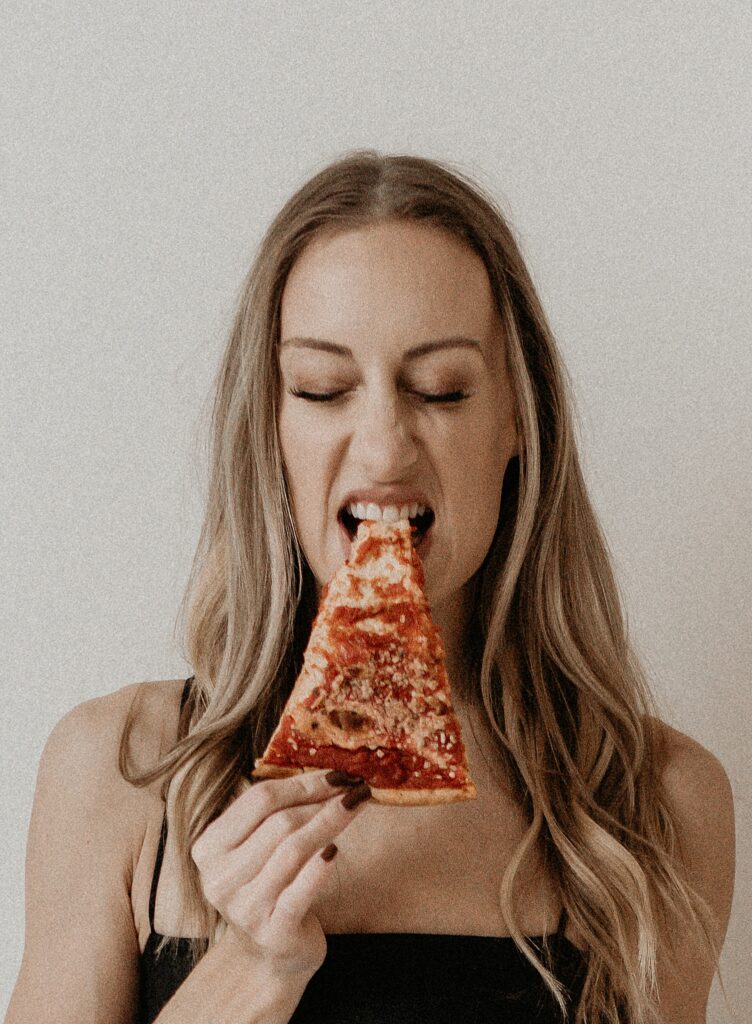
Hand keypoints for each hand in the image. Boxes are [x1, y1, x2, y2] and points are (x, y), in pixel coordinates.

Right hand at [191, 769, 369, 978]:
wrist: (271, 953)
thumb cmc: (269, 886)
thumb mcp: (259, 847)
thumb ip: (277, 812)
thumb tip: (328, 775)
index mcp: (210, 847)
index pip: (259, 800)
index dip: (302, 783)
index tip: (337, 774)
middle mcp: (220, 878)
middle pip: (279, 823)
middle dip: (322, 801)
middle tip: (355, 788)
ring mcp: (244, 908)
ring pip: (293, 851)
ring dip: (330, 823)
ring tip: (355, 807)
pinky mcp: (272, 933)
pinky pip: (300, 891)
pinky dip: (320, 868)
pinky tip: (336, 850)